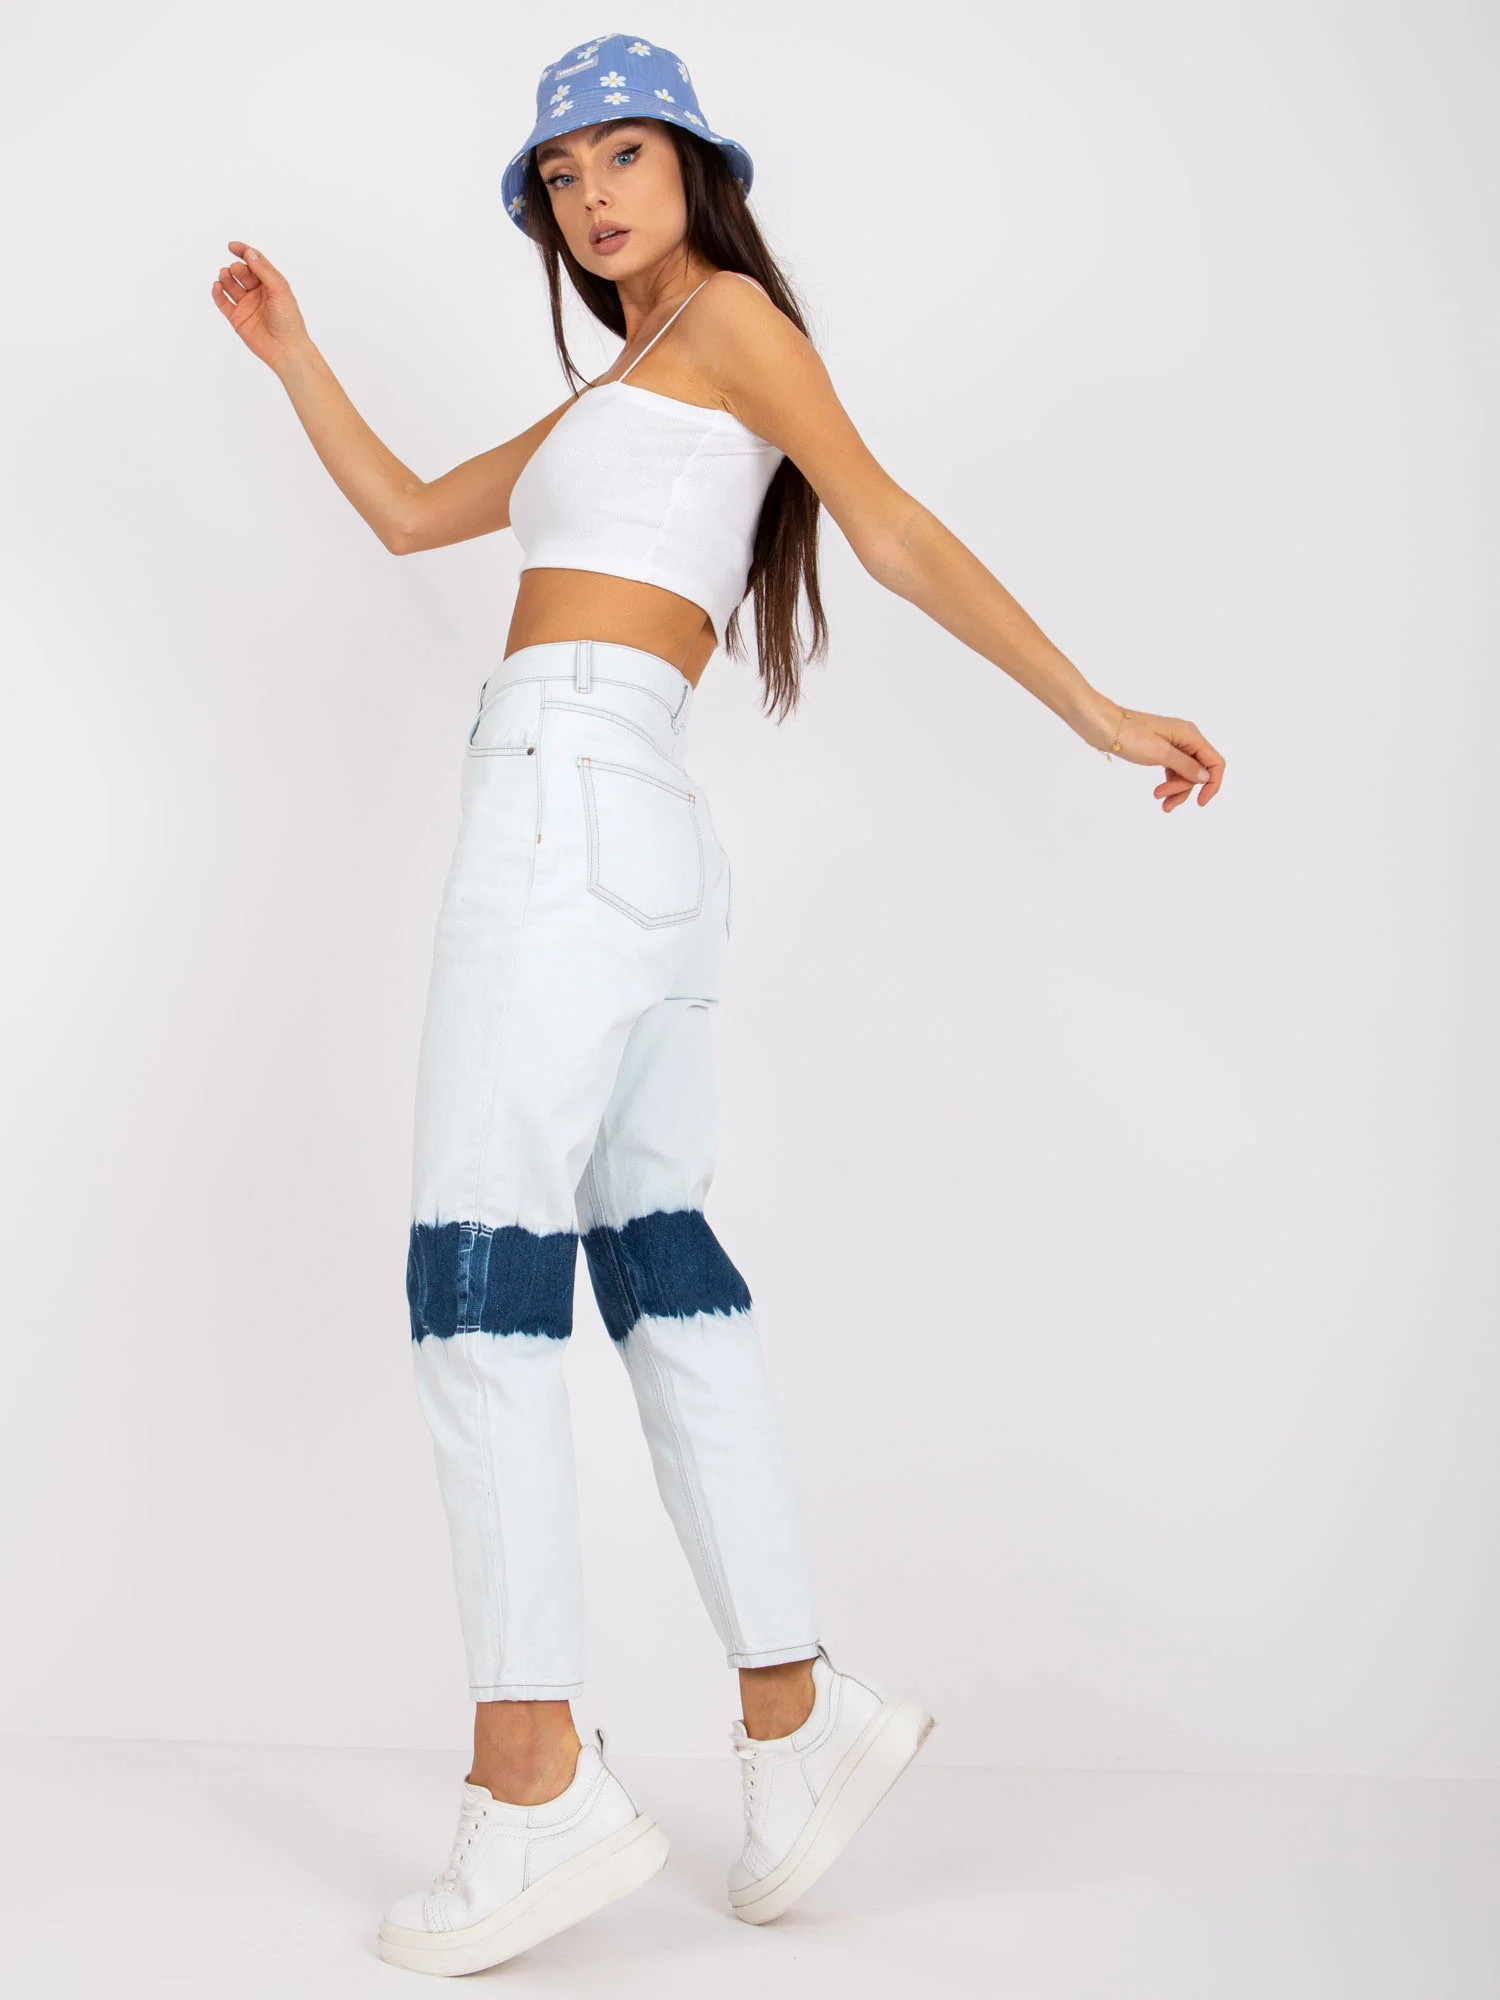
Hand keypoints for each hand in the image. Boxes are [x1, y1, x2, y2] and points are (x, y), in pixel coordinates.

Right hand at [210, 241, 311, 372]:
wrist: (286, 348)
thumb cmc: (288, 319)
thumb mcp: (280, 289)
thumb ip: (264, 270)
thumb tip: (249, 253)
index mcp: (270, 283)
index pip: (255, 262)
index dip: (243, 252)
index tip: (232, 246)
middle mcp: (257, 292)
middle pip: (241, 272)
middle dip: (237, 268)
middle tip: (236, 271)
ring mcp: (246, 305)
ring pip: (230, 285)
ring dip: (225, 277)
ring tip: (225, 275)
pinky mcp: (237, 318)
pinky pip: (222, 302)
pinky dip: (217, 292)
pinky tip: (217, 286)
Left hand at [1089, 699, 1224, 811]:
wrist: (1104, 726)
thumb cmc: (1131, 736)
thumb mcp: (1161, 753)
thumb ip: (1186, 766)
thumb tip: (1206, 777)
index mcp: (1191, 735)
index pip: (1215, 762)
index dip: (1212, 784)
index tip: (1200, 802)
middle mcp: (1186, 738)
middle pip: (1198, 771)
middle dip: (1184, 788)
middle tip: (1162, 798)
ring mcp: (1174, 744)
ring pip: (1185, 773)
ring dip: (1175, 789)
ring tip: (1160, 802)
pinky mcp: (1161, 750)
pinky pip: (1173, 770)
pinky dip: (1168, 783)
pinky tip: (1159, 794)